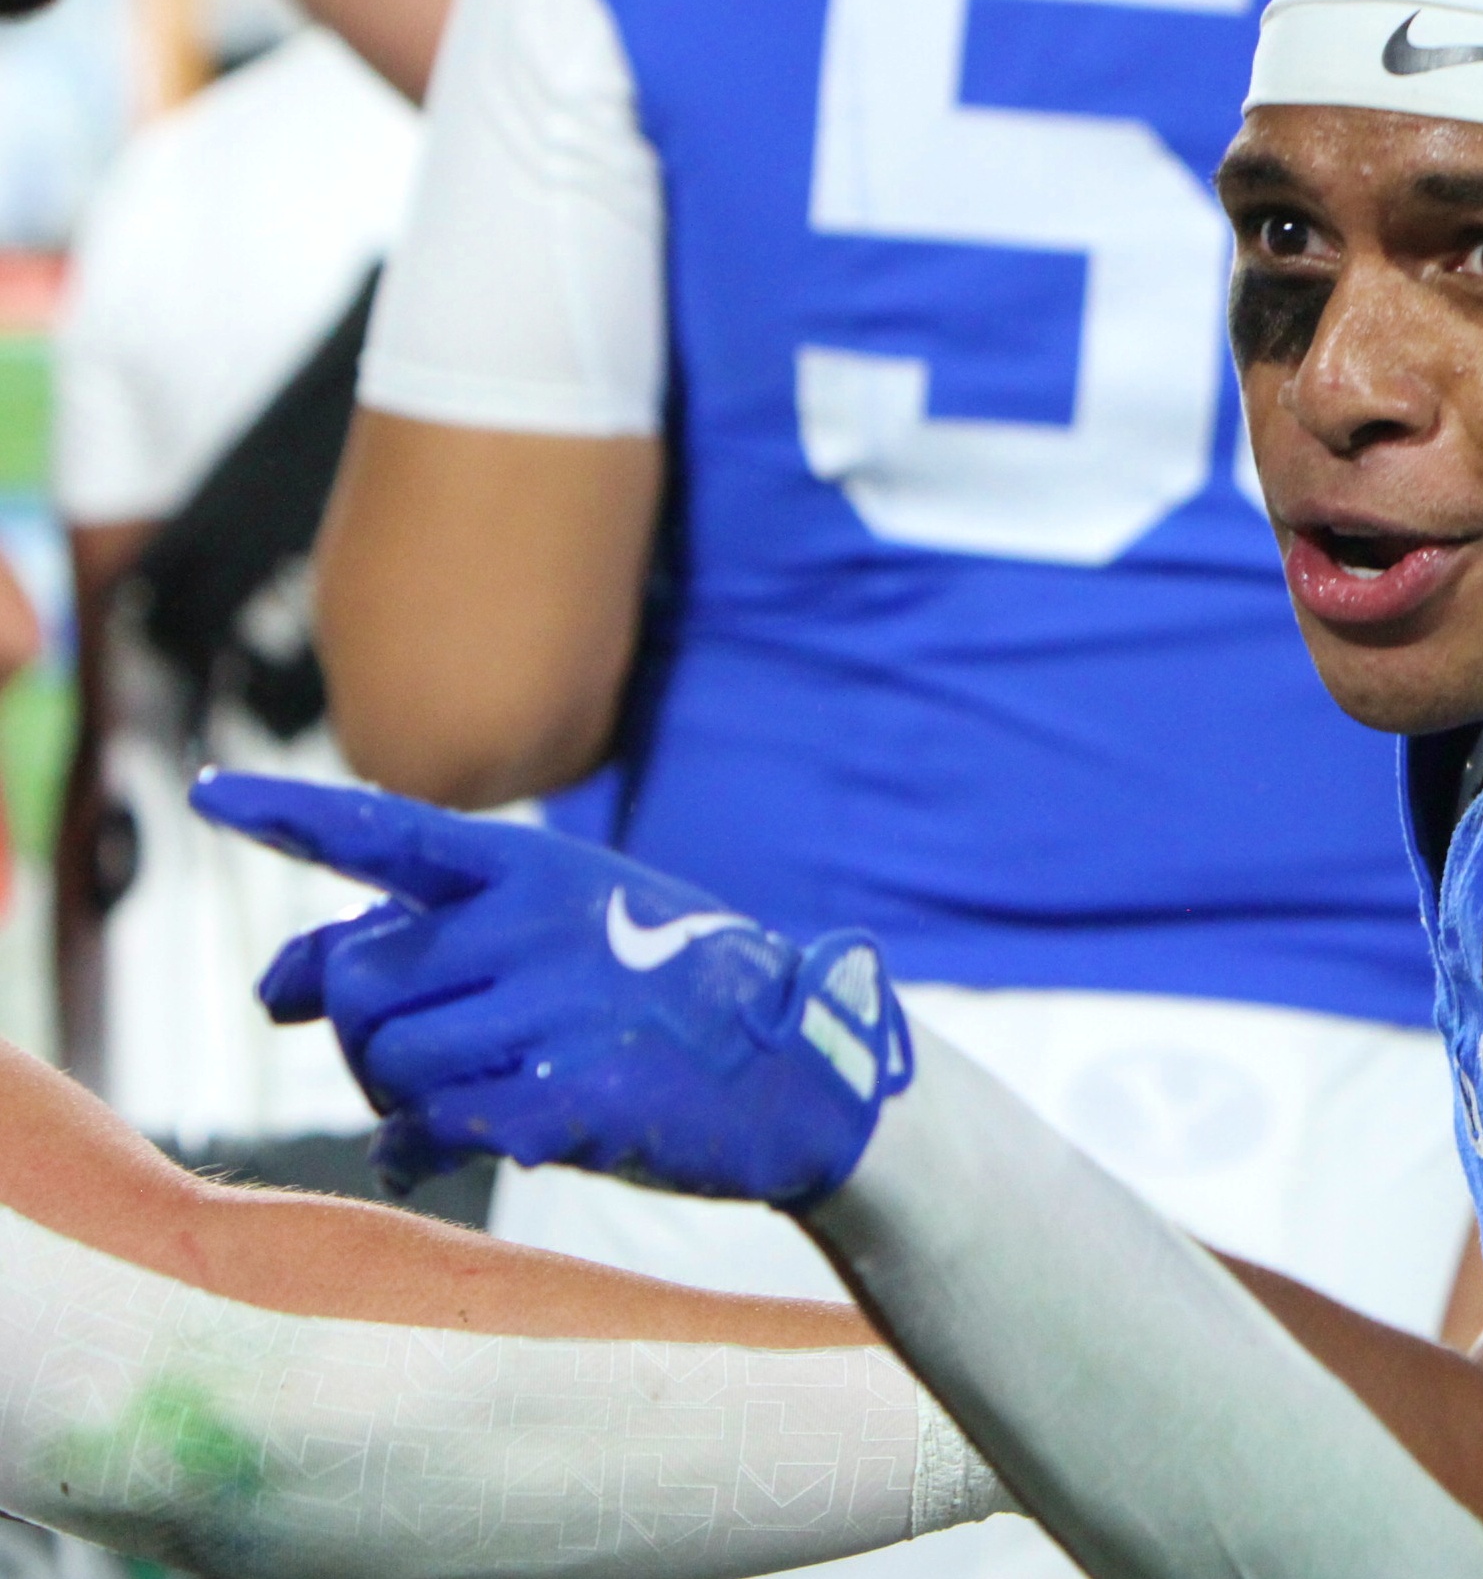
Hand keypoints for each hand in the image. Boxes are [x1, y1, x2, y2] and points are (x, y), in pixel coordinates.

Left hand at [192, 772, 909, 1206]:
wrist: (802, 1072)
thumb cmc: (670, 997)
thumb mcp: (569, 931)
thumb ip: (431, 940)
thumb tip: (273, 988)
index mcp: (537, 870)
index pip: (390, 832)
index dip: (291, 813)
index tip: (208, 794)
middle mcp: (538, 924)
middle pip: (365, 983)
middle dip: (365, 1035)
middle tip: (414, 1066)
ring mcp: (557, 1008)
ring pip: (391, 1063)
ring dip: (398, 1100)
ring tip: (449, 1111)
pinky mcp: (569, 1096)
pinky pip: (434, 1127)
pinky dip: (419, 1150)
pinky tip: (436, 1159)